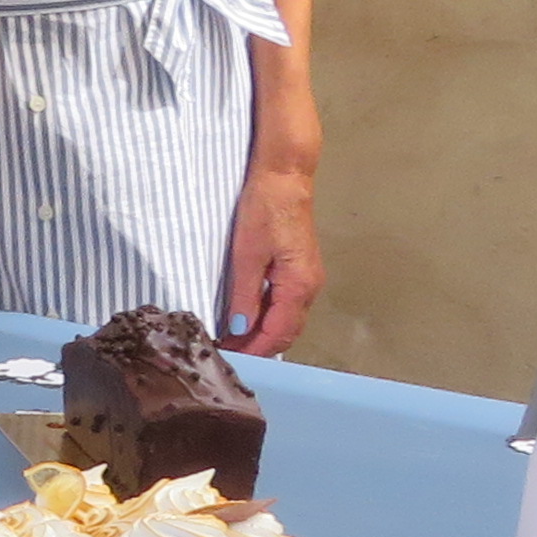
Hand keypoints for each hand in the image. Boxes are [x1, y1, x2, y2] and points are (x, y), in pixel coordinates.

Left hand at [221, 153, 320, 354]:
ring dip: (263, 335)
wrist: (285, 177)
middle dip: (259, 347)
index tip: (228, 360)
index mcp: (298, 286)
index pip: (277, 334)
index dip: (253, 350)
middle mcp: (310, 288)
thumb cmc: (264, 210)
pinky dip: (269, 319)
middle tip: (227, 354)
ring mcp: (308, 279)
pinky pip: (287, 306)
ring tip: (233, 342)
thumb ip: (245, 296)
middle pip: (287, 332)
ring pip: (288, 321)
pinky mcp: (301, 270)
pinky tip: (248, 320)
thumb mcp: (247, 255)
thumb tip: (239, 330)